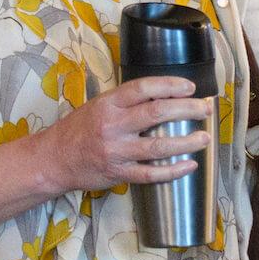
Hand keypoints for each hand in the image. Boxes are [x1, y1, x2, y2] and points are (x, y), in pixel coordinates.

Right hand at [31, 77, 209, 195]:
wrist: (54, 159)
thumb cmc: (77, 130)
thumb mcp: (97, 105)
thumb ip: (125, 101)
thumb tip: (162, 94)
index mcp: (108, 104)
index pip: (143, 88)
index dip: (170, 85)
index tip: (190, 87)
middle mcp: (113, 126)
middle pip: (156, 114)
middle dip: (186, 110)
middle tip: (204, 109)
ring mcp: (116, 152)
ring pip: (158, 147)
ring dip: (186, 142)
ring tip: (204, 138)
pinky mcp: (119, 174)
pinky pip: (151, 174)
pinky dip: (173, 171)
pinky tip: (189, 165)